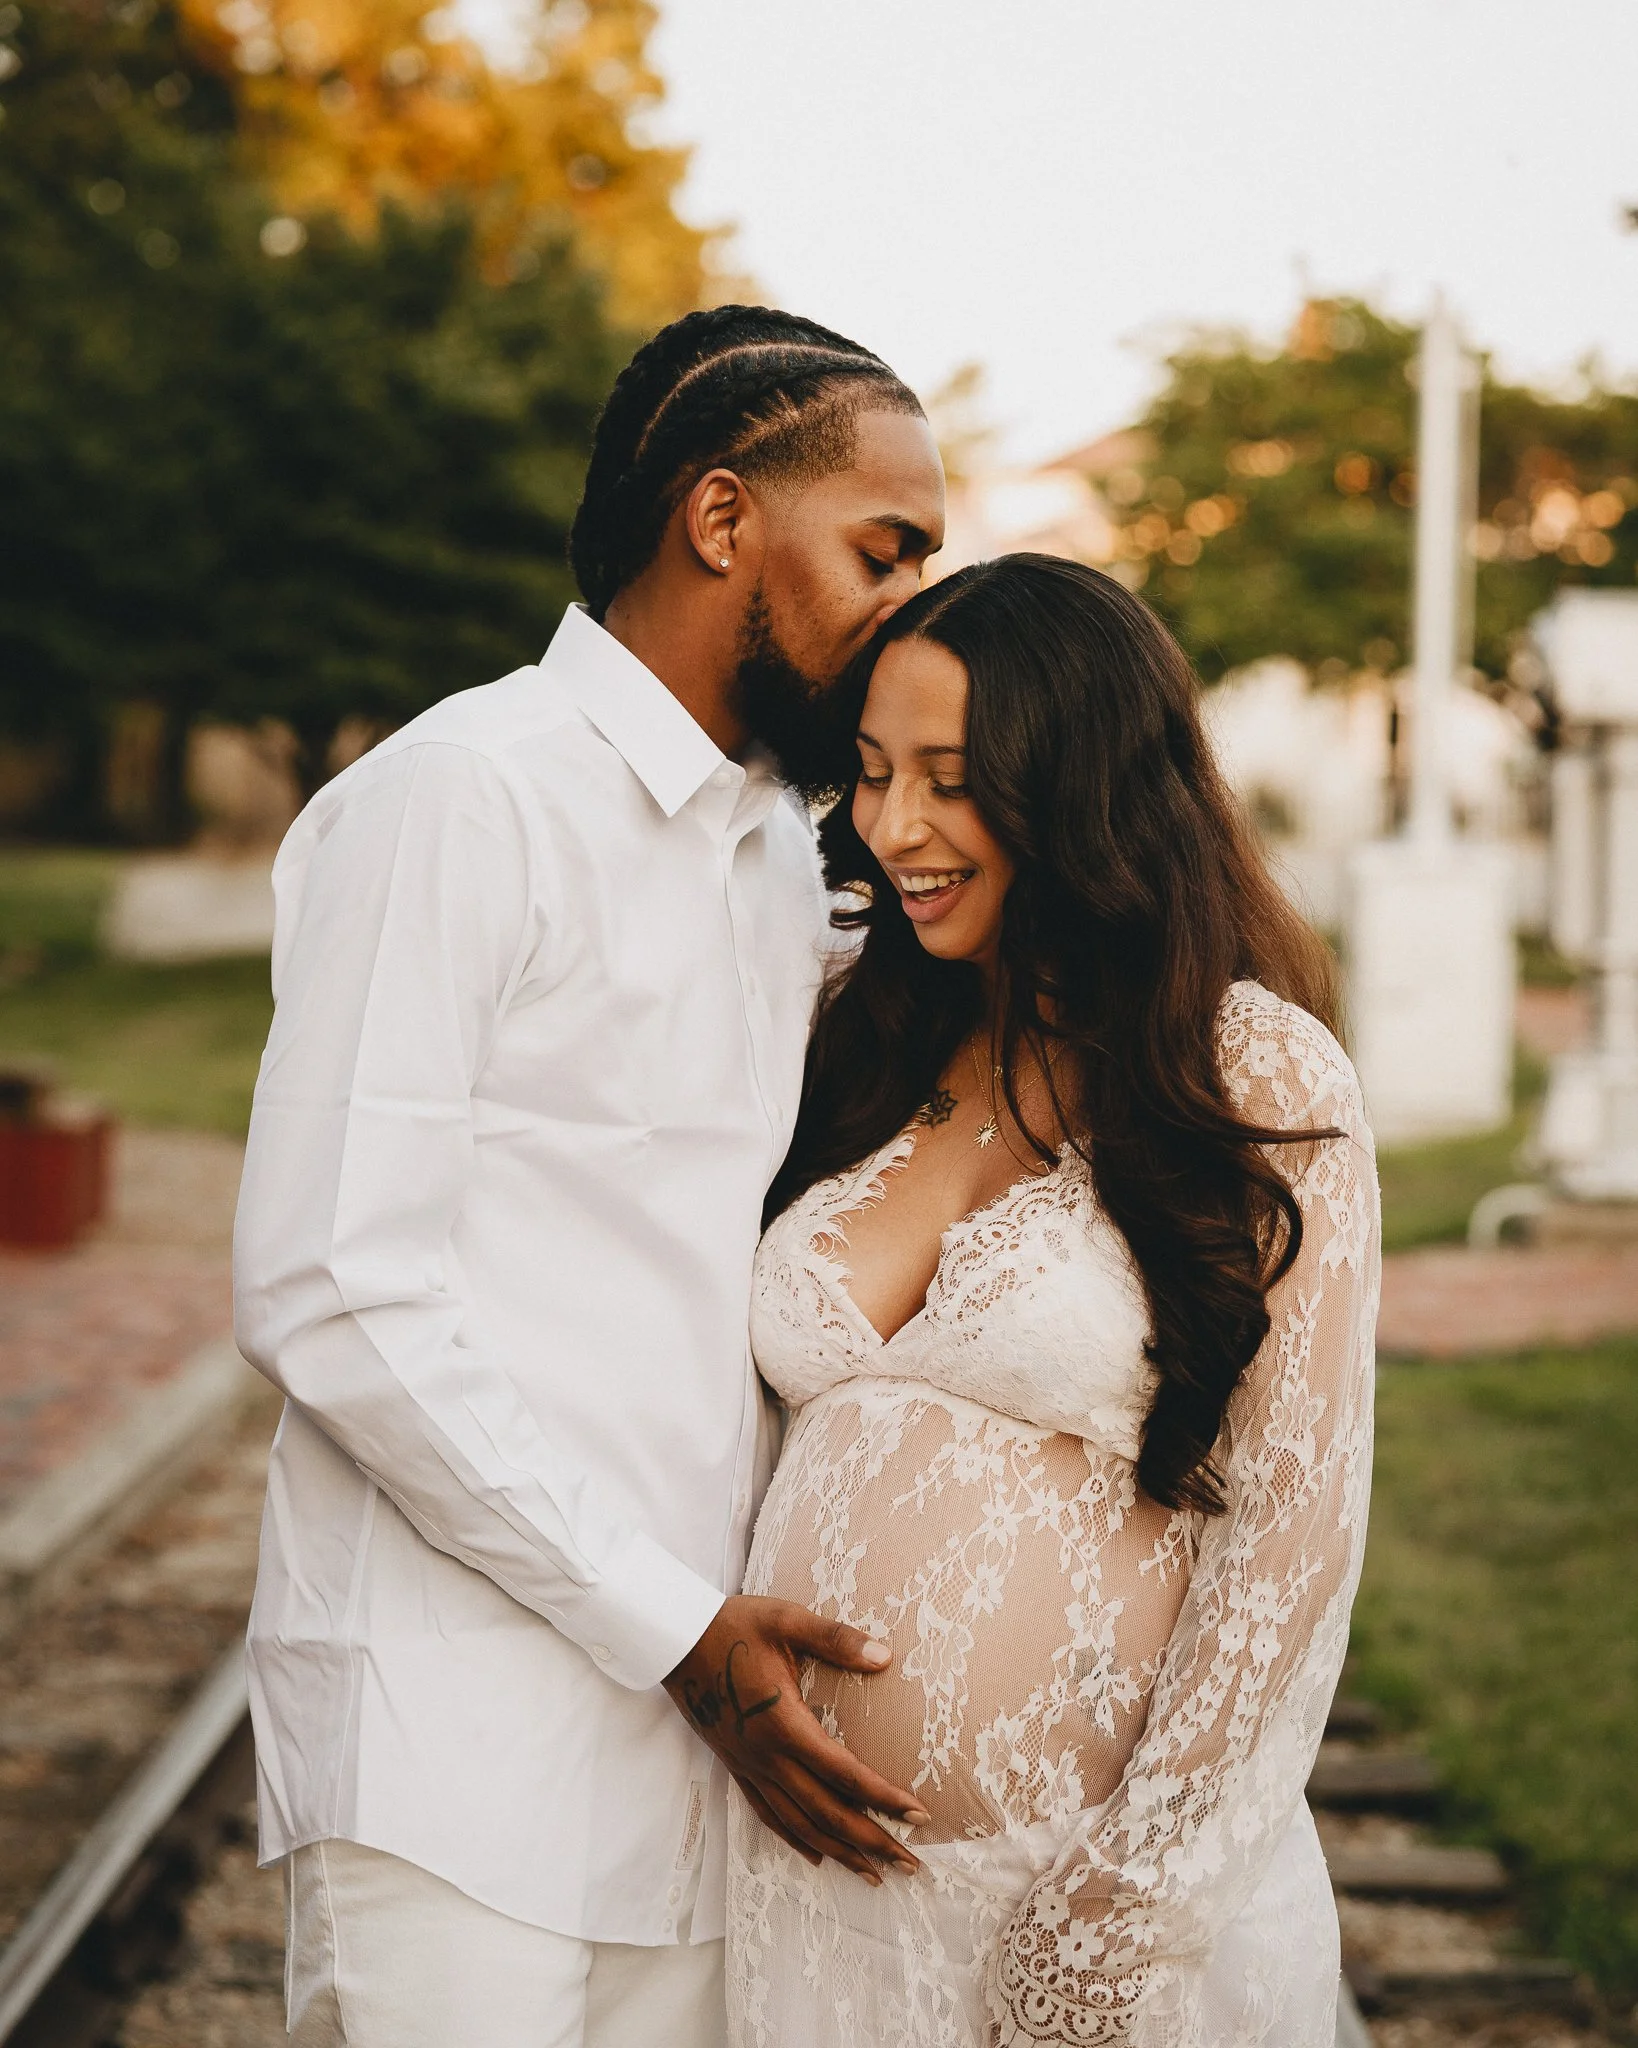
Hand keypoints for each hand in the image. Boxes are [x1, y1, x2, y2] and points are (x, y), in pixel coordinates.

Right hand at [664, 1594, 929, 1884]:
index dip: (884, 1798)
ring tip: (873, 1873)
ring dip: (839, 1852)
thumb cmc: (735, 1626)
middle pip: (827, 1813)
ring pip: (799, 1824)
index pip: (845, 1774)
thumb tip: (884, 1656)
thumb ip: (836, 1639)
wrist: (677, 1641)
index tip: (919, 1814)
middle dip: (872, 1841)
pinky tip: (816, 1855)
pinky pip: (768, 1815)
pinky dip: (795, 1840)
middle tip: (910, 1863)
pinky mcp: (736, 1767)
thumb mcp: (787, 1621)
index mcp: (785, 1724)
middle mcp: (768, 1756)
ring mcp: (750, 1766)